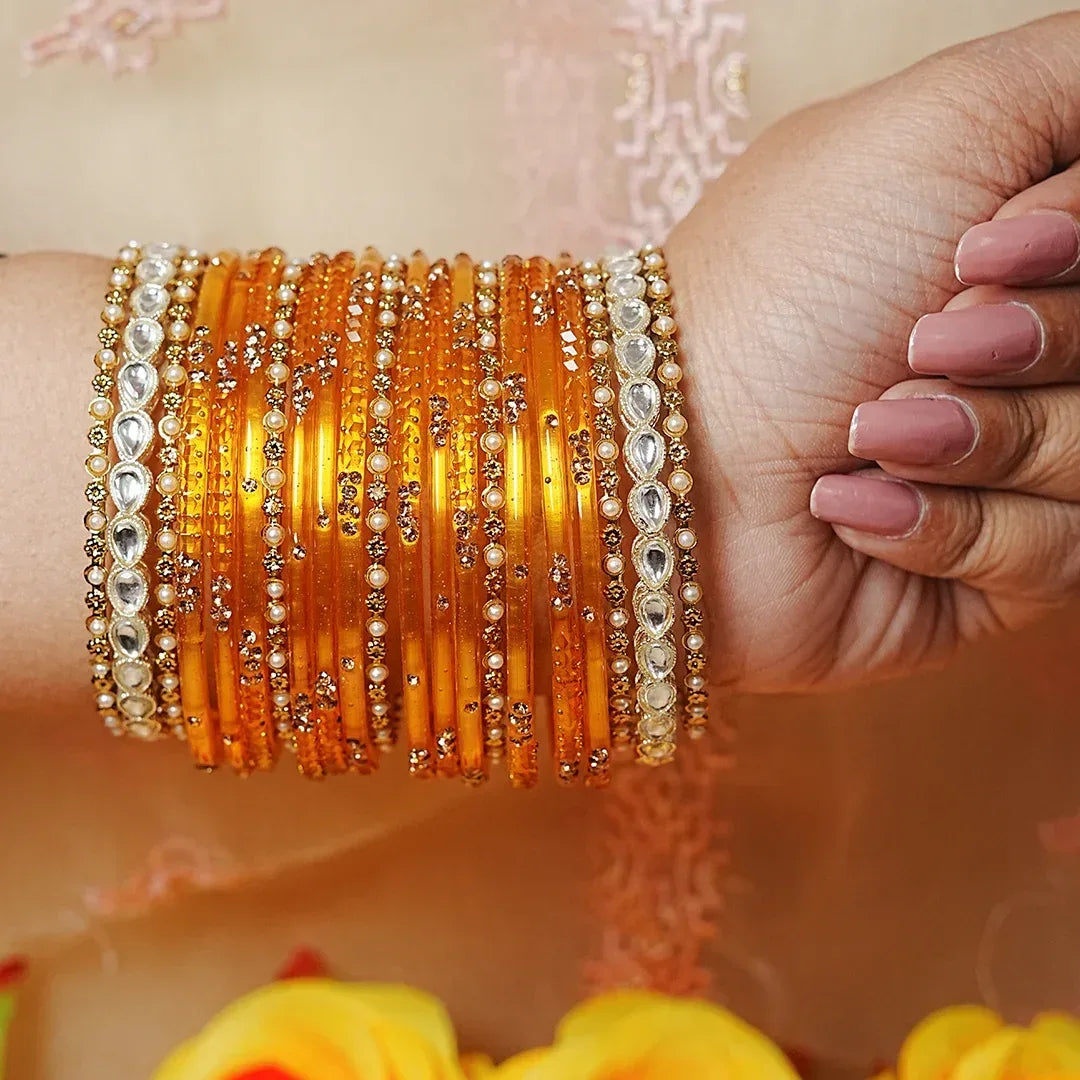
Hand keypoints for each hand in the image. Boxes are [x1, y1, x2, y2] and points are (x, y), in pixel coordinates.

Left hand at [669, 13, 1079, 693]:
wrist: (675, 456)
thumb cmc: (782, 289)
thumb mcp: (940, 122)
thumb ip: (1076, 75)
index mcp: (1021, 252)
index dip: (1072, 246)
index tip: (981, 252)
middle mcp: (1022, 356)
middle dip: (1035, 344)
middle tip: (916, 344)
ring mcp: (1009, 468)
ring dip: (981, 442)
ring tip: (865, 432)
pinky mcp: (989, 572)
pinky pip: (1058, 556)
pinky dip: (949, 528)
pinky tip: (852, 507)